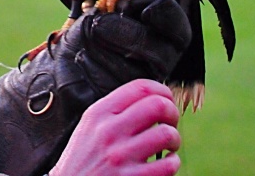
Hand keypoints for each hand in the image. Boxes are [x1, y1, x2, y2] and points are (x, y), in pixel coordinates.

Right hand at [0, 0, 189, 175]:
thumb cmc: (81, 161)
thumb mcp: (89, 128)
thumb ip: (113, 111)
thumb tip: (150, 97)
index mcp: (98, 112)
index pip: (140, 87)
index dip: (162, 91)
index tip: (167, 100)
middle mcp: (109, 131)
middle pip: (159, 106)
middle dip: (172, 114)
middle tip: (171, 123)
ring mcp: (120, 157)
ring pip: (168, 135)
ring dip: (174, 141)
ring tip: (168, 148)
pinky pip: (169, 165)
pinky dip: (173, 165)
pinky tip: (165, 166)